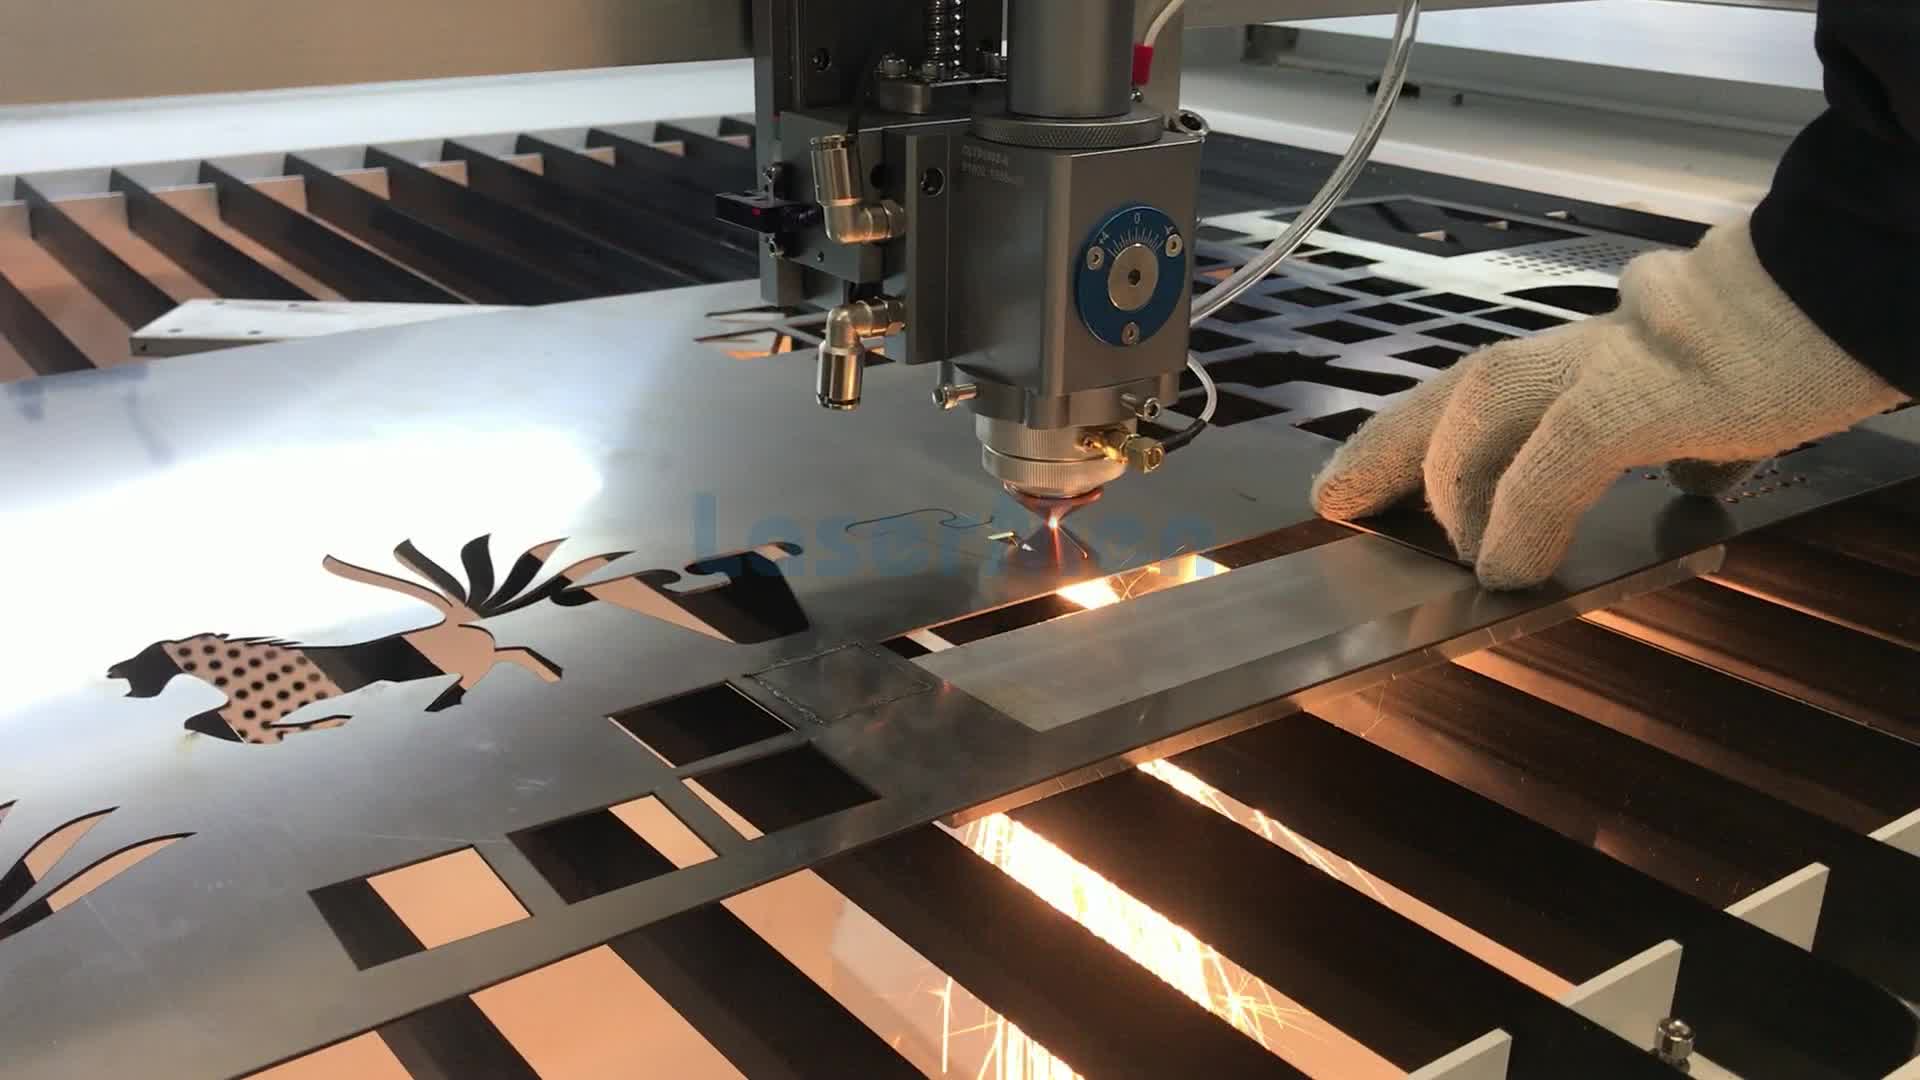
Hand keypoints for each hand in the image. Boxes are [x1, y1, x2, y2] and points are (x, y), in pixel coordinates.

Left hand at [1311, 220, 1906, 589]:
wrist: (1860, 279)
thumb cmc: (1806, 337)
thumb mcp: (1734, 400)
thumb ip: (1699, 435)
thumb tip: (1702, 477)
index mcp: (1605, 350)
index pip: (1490, 384)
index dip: (1419, 431)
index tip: (1364, 476)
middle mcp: (1593, 346)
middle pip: (1462, 386)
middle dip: (1388, 443)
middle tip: (1335, 498)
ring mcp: (1617, 360)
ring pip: (1487, 403)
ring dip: (1449, 481)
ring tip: (1449, 550)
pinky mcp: (1652, 387)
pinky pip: (1560, 451)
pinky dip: (1521, 509)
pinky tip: (1507, 563)